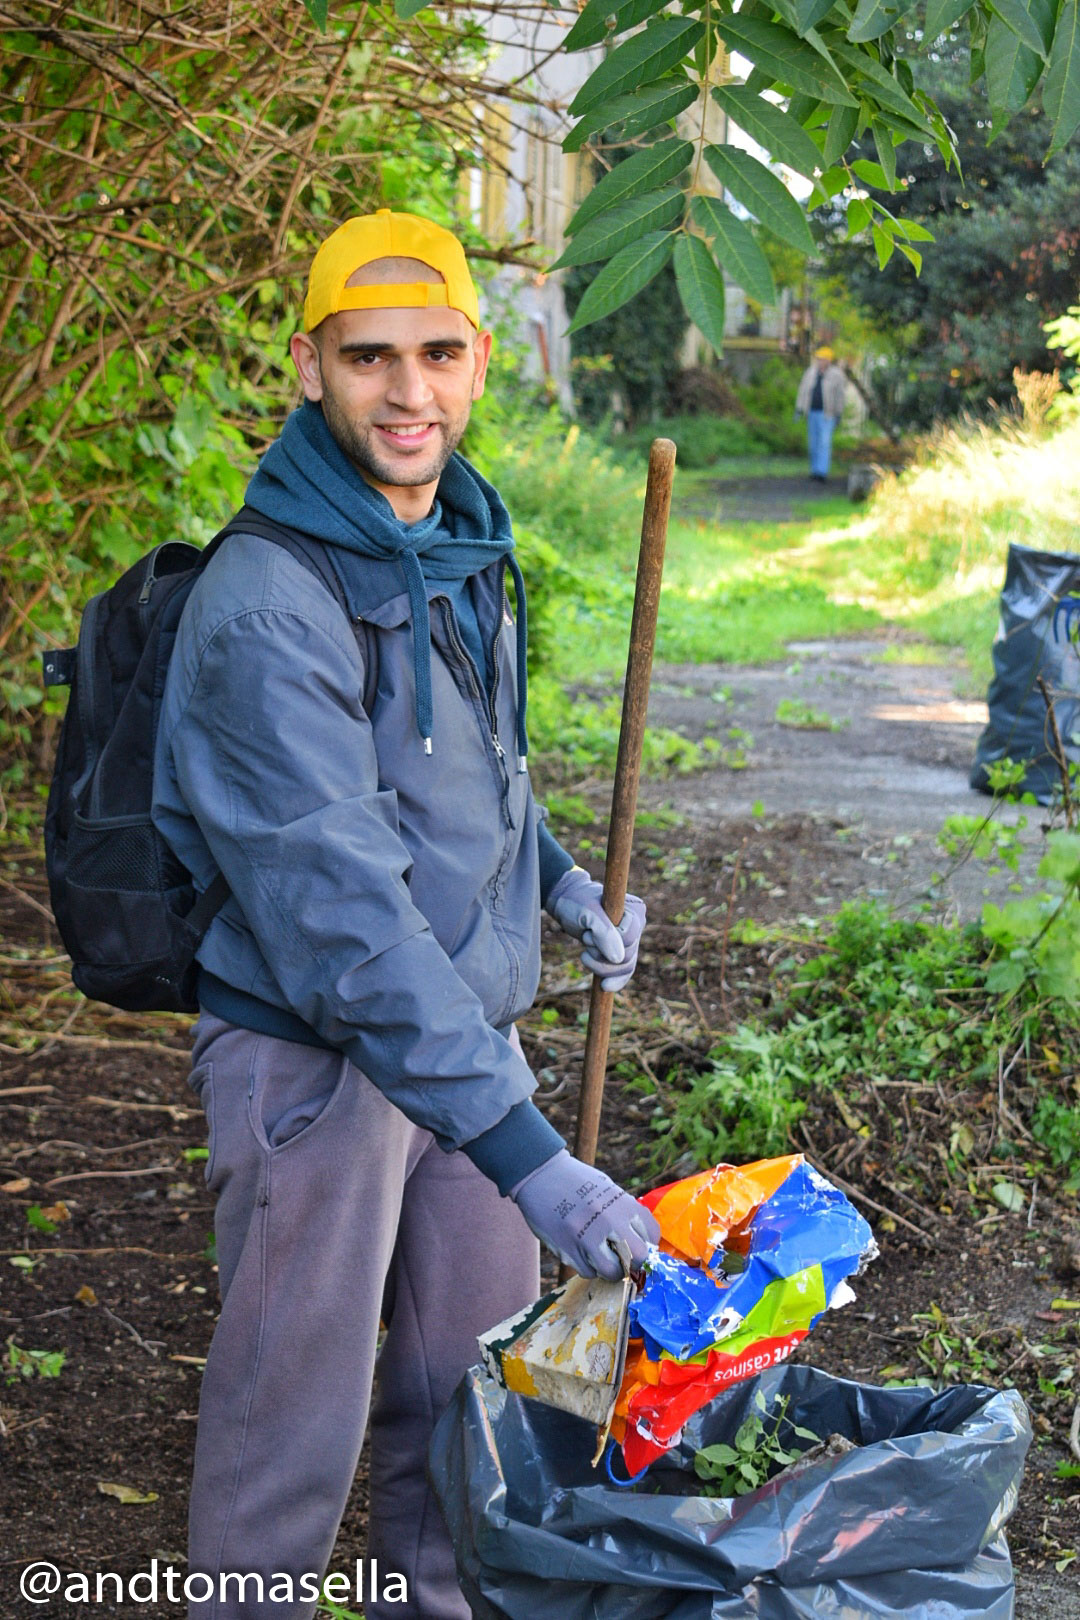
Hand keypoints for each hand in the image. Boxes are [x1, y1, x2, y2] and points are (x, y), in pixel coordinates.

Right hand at [510, 1149, 659, 1279]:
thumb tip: (642, 1241)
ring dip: (610, 1270)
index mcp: (622, 1202)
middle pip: (639, 1256)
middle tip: (624, 1258)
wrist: (541, 1174)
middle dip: (633, 1261)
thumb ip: (624, 1212)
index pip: (652, 1234)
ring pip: (612, 1271)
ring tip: (602, 1259)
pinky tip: (581, 1252)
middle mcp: (608, 1220)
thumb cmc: (576, 1182)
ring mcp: (587, 1236)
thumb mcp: (607, 1189)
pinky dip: (587, 1267)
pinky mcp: (567, 1249)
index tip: (638, 1245)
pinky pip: (587, 1272)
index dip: (647, 1244)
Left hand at [546, 867, 645, 991]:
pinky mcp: (621, 951)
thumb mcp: (587, 913)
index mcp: (636, 911)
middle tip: (586, 938)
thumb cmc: (577, 903)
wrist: (567, 903)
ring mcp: (631, 940)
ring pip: (624, 968)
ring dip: (600, 965)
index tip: (590, 930)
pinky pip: (624, 972)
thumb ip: (604, 933)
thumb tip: (618, 959)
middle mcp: (638, 926)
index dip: (607, 941)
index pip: (628, 939)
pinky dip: (615, 980)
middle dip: (601, 954)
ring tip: (585, 952)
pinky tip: (605, 986)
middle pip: (627, 957)